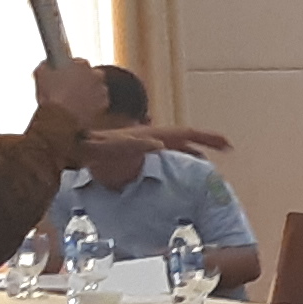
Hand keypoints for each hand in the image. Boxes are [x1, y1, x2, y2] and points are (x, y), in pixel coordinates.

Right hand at [34, 58, 108, 121]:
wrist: (60, 118)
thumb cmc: (50, 95)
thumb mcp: (40, 73)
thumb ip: (47, 65)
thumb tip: (47, 63)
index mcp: (82, 64)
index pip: (79, 62)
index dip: (73, 69)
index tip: (68, 74)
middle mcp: (96, 74)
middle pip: (91, 74)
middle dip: (83, 80)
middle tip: (71, 88)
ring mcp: (102, 89)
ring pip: (96, 88)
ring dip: (89, 92)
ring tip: (75, 100)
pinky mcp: (104, 104)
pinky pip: (99, 102)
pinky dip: (93, 105)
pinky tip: (82, 108)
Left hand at [82, 124, 230, 179]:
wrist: (75, 147)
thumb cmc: (93, 148)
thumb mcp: (114, 147)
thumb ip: (135, 146)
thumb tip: (158, 144)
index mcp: (151, 134)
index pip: (186, 134)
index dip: (208, 138)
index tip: (227, 145)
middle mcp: (151, 137)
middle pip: (186, 138)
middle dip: (207, 142)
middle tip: (226, 149)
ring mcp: (144, 143)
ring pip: (176, 146)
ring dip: (193, 152)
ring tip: (207, 163)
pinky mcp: (137, 153)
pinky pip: (164, 154)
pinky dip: (177, 159)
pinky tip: (178, 169)